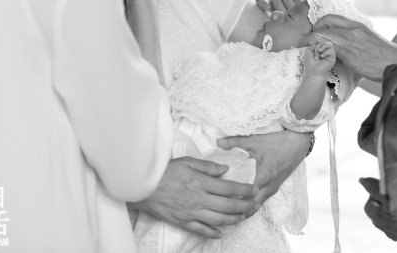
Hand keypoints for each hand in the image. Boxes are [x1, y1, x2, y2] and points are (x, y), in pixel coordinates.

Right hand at [130, 157, 257, 238]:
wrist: (142, 187)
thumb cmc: (164, 171)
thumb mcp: (187, 162)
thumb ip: (208, 166)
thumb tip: (225, 170)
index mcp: (201, 183)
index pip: (228, 188)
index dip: (243, 189)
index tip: (253, 189)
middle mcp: (199, 200)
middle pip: (227, 205)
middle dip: (244, 206)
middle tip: (254, 204)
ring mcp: (191, 213)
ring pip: (218, 220)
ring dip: (233, 219)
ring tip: (242, 217)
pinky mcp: (183, 222)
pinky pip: (201, 230)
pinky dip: (213, 232)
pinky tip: (221, 232)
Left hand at [217, 130, 308, 216]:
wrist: (298, 143)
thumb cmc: (277, 142)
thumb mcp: (255, 141)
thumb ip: (235, 142)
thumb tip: (217, 142)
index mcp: (263, 176)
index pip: (245, 196)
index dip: (231, 199)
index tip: (218, 200)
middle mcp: (269, 187)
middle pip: (250, 207)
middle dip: (236, 209)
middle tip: (219, 208)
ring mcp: (272, 189)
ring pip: (256, 207)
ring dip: (243, 210)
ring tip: (227, 210)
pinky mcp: (274, 188)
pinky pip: (261, 202)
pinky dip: (250, 205)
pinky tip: (240, 203)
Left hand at [305, 37, 334, 75]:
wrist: (313, 72)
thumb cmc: (311, 63)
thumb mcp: (309, 52)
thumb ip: (312, 45)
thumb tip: (315, 38)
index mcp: (322, 48)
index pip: (322, 40)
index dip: (317, 39)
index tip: (311, 43)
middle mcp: (327, 50)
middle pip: (325, 41)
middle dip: (318, 46)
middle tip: (314, 53)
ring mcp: (330, 54)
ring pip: (329, 44)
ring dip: (322, 47)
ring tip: (318, 52)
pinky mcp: (333, 59)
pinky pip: (332, 51)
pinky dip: (326, 52)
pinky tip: (322, 56)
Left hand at [312, 14, 396, 81]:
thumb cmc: (385, 57)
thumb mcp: (370, 42)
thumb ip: (357, 40)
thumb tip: (348, 47)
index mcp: (358, 26)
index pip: (333, 18)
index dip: (321, 24)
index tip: (316, 32)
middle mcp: (353, 29)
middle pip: (325, 23)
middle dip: (313, 32)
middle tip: (308, 41)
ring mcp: (351, 40)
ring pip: (325, 34)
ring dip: (314, 42)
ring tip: (308, 50)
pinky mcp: (350, 53)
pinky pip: (329, 47)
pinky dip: (321, 51)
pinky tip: (318, 57)